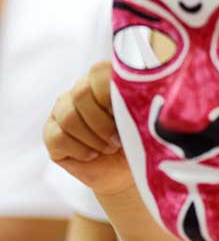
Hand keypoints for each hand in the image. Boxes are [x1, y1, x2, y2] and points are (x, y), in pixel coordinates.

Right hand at [43, 61, 133, 194]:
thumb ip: (139, 101)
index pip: (98, 71)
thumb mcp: (145, 118)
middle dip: (104, 123)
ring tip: (109, 148)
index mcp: (105, 78)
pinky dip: (81, 150)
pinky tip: (94, 154)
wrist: (126, 169)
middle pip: (81, 94)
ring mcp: (62, 110)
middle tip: (119, 139)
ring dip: (94, 138)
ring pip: (69, 117)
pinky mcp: (51, 133)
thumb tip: (138, 94)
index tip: (126, 115)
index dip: (112, 94)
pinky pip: (58, 138)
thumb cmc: (139, 140)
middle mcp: (80, 89)